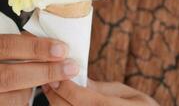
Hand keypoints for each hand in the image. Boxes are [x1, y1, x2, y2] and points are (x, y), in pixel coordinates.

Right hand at [0, 34, 78, 105]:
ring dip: (37, 86)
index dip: (35, 47)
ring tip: (49, 76)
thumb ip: (18, 44)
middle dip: (45, 70)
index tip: (62, 48)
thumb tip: (55, 47)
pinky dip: (27, 98)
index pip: (3, 45)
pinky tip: (33, 89)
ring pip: (12, 96)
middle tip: (70, 66)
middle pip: (8, 75)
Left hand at [43, 80, 158, 105]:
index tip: (56, 75)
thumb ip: (103, 89)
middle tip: (49, 81)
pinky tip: (62, 102)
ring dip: (55, 104)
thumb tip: (80, 80)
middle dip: (55, 95)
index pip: (83, 99)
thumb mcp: (130, 95)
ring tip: (52, 91)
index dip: (66, 87)